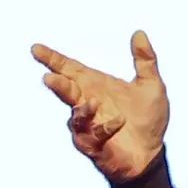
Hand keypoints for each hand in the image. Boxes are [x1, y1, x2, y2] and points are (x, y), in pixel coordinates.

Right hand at [35, 33, 166, 182]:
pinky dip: (105, 127)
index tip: (35, 49)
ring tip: (91, 101)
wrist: (151, 154)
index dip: (52, 59)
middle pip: (66, 90)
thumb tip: (139, 33)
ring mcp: (88, 125)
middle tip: (49, 77)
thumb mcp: (151, 86)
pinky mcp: (94, 146)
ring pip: (76, 116)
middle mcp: (87, 103)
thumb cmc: (148, 120)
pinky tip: (118, 122)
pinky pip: (93, 135)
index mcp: (95, 85)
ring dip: (81, 109)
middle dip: (57, 84)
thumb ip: (145, 61)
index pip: (69, 68)